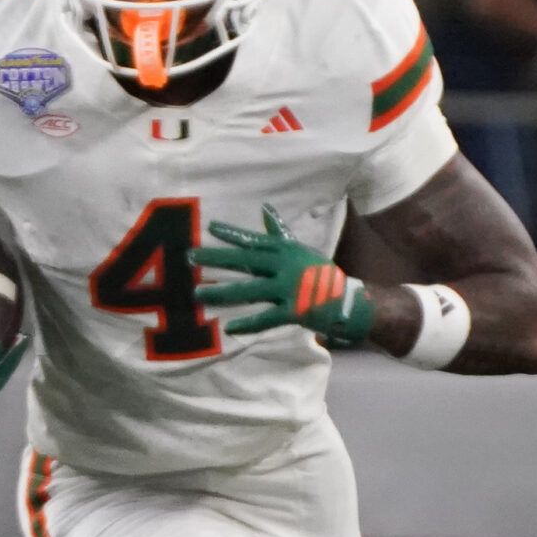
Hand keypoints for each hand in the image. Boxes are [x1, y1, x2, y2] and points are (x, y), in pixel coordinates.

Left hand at [190, 206, 374, 345]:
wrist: (345, 299)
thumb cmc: (317, 272)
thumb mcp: (298, 249)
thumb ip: (278, 233)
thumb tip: (265, 208)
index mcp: (285, 250)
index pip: (254, 240)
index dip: (232, 234)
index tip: (210, 228)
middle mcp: (285, 266)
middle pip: (245, 261)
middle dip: (217, 259)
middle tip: (191, 258)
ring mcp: (288, 289)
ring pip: (249, 291)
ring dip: (222, 292)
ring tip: (199, 293)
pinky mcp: (293, 312)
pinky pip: (265, 318)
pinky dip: (247, 324)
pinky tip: (229, 328)